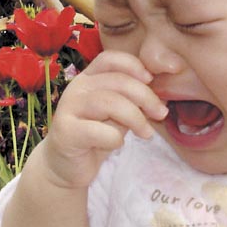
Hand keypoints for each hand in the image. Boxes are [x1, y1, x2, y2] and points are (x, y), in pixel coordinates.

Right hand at [38, 50, 168, 190]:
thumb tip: (160, 95)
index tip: (151, 80)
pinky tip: (117, 145)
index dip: (133, 65)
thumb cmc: (95, 137)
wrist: (66, 167)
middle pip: (117, 81)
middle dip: (146, 96)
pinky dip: (116, 139)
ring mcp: (68, 108)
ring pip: (110, 103)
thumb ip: (131, 100)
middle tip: (161, 114)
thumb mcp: (116, 114)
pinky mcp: (66, 132)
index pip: (110, 59)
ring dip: (136, 118)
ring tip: (146, 133)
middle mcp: (76, 88)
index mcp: (88, 78)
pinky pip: (100, 131)